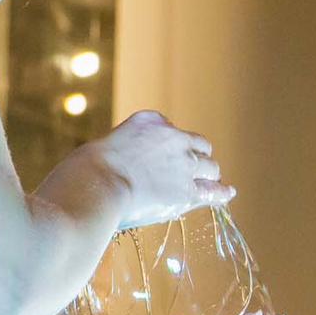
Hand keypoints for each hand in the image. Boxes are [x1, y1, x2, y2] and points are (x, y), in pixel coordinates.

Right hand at [77, 110, 235, 228]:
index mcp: (150, 120)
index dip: (171, 146)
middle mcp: (173, 137)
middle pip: (199, 146)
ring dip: (208, 175)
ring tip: (207, 184)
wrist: (96, 185)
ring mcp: (184, 164)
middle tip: (192, 172)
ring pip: (210, 167)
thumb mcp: (107, 146)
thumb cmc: (88, 171)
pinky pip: (213, 191)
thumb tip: (134, 173)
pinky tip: (227, 194)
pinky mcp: (188, 191)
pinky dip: (221, 193)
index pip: (171, 129)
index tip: (163, 157)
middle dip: (196, 159)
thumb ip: (128, 153)